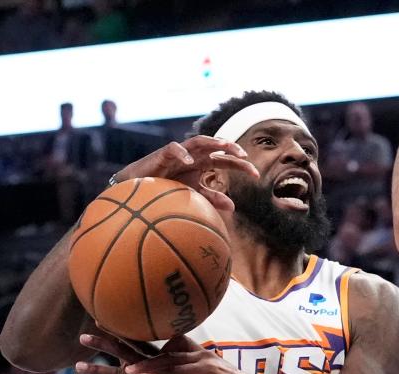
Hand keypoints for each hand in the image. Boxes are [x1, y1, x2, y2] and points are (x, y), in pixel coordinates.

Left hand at [78, 333, 190, 373]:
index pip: (133, 341)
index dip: (116, 331)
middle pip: (123, 352)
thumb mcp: (172, 373)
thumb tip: (139, 358)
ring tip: (77, 366)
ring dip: (97, 370)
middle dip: (102, 343)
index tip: (99, 320)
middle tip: (82, 337)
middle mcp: (150, 369)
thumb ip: (155, 364)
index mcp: (154, 360)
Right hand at [112, 135, 259, 210]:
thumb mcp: (194, 194)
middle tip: (245, 156)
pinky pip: (174, 149)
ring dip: (212, 142)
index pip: (227, 161)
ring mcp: (180, 153)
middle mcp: (194, 155)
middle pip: (217, 147)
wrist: (141, 186)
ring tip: (225, 146)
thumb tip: (233, 207)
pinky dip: (182, 153)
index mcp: (204, 164)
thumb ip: (212, 197)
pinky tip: (190, 161)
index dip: (242, 166)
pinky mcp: (163, 154)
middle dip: (231, 148)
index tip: (256, 175)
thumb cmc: (168, 186)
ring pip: (199, 141)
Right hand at [124, 335, 274, 373]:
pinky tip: (158, 360)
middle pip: (172, 358)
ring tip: (138, 365)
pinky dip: (169, 351)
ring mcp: (206, 353)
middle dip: (150, 364)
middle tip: (129, 369)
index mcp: (209, 373)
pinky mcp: (206, 353)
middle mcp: (206, 359)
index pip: (177, 372)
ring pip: (176, 350)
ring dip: (157, 356)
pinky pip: (183, 347)